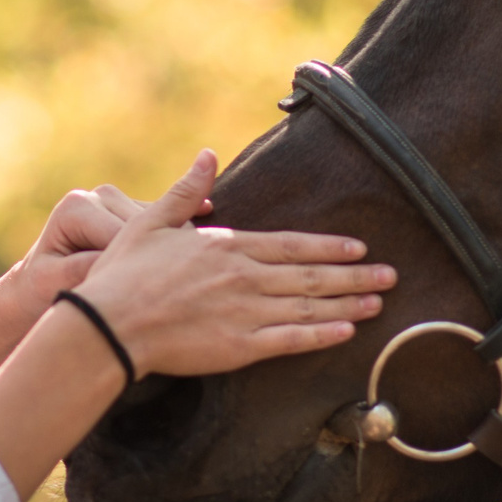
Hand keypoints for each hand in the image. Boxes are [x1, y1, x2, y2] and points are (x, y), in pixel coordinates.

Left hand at [0, 184, 170, 390]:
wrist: (40, 285)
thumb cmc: (41, 288)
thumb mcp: (53, 283)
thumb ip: (83, 268)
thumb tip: (120, 264)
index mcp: (77, 206)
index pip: (121, 235)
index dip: (132, 268)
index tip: (137, 299)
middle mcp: (102, 195)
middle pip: (148, 228)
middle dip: (153, 261)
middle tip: (160, 295)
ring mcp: (123, 201)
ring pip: (166, 226)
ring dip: (168, 255)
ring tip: (164, 287)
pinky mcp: (141, 212)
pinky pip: (172, 226)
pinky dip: (177, 245)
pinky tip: (179, 264)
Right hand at [75, 150, 392, 376]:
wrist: (110, 324)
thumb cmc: (125, 273)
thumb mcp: (151, 221)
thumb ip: (186, 189)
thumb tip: (208, 154)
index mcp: (227, 247)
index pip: (291, 244)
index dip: (328, 246)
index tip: (359, 247)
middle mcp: (245, 278)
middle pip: (311, 275)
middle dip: (354, 275)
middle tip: (391, 275)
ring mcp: (246, 313)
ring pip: (309, 307)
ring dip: (348, 303)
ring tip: (379, 303)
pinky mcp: (239, 347)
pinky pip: (291, 340)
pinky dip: (322, 335)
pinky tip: (348, 332)